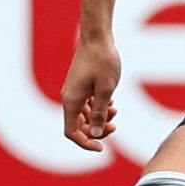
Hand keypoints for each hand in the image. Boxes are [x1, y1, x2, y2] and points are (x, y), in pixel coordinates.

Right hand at [62, 33, 121, 151]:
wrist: (97, 36)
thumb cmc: (103, 61)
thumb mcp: (106, 90)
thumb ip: (101, 113)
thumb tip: (97, 134)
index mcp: (71, 101)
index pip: (72, 132)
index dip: (85, 143)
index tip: (102, 148)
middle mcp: (69, 97)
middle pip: (78, 126)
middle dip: (96, 130)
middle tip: (114, 126)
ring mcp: (74, 91)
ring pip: (83, 115)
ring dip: (99, 118)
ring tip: (115, 110)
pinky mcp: (80, 85)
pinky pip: (86, 104)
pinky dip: (97, 107)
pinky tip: (111, 102)